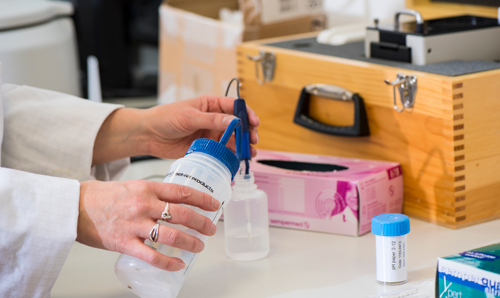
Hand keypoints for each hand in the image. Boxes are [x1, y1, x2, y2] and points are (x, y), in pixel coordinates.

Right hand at [77, 180, 220, 270]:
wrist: (74, 207)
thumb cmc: (101, 196)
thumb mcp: (132, 186)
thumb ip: (152, 193)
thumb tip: (174, 199)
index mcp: (147, 188)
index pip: (183, 192)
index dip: (203, 199)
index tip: (214, 205)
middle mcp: (144, 205)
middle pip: (182, 214)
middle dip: (202, 222)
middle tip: (211, 229)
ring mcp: (135, 225)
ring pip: (172, 235)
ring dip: (190, 242)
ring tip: (199, 246)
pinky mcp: (125, 243)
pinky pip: (152, 256)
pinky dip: (169, 262)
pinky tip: (178, 264)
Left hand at [143, 95, 259, 158]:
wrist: (149, 134)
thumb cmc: (166, 118)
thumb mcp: (190, 116)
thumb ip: (213, 120)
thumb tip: (234, 121)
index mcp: (210, 105)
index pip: (234, 106)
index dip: (246, 114)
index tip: (254, 122)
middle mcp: (213, 119)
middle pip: (237, 125)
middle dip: (247, 132)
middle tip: (253, 141)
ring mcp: (210, 134)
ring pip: (232, 140)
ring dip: (242, 146)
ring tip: (249, 154)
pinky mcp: (206, 147)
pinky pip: (222, 151)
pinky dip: (230, 156)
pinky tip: (236, 160)